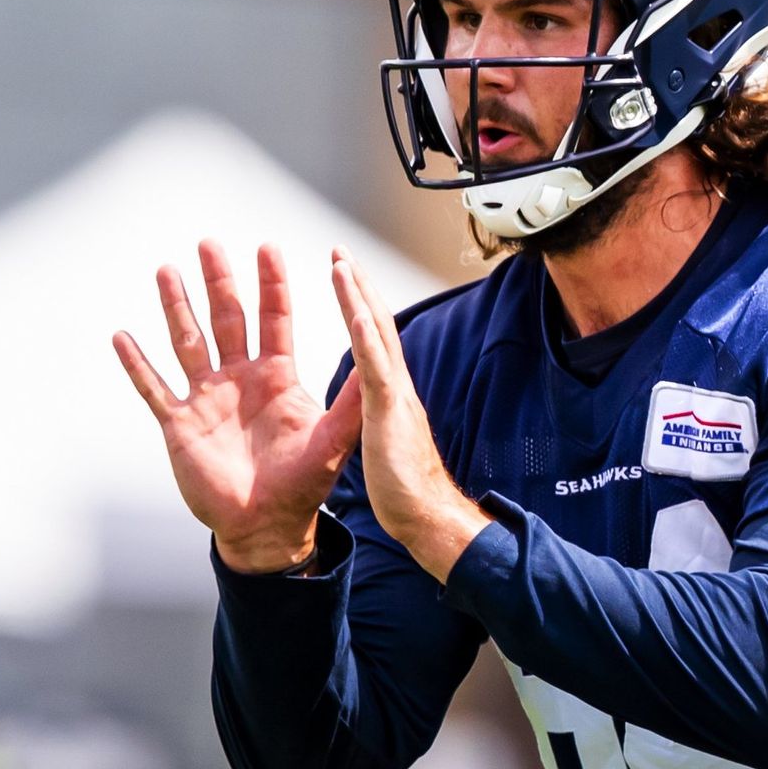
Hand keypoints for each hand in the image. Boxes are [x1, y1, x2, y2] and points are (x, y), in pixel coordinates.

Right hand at [113, 241, 362, 571]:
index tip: (267, 248)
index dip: (271, 285)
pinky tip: (122, 337)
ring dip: (176, 308)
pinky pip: (154, 389)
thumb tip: (376, 357)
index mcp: (276, 378)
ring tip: (166, 271)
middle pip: (227, 319)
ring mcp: (206, 399)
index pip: (274, 319)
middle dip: (219, 282)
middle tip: (209, 243)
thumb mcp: (333, 439)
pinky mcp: (180, 425)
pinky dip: (138, 365)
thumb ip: (351, 399)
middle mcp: (239, 379)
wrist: (266, 529)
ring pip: (187, 342)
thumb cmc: (302, 487)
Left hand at [329, 249, 489, 578]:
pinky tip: (352, 312)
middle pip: (375, 323)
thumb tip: (377, 402)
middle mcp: (394, 384)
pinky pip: (375, 368)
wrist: (426, 516)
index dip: (358, 302)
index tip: (344, 274)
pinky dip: (365, 337)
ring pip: (375, 335)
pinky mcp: (389, 412)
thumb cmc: (405, 486)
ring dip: (357, 297)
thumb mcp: (386, 438)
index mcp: (389, 391)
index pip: (372, 336)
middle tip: (340, 252)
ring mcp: (393, 395)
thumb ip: (383, 413)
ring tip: (341, 264)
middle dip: (357, 285)